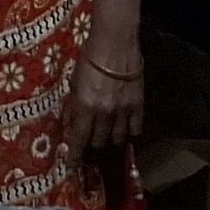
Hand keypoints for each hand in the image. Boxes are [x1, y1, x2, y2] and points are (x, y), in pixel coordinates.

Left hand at [64, 27, 143, 155]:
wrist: (115, 42)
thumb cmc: (89, 59)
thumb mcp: (73, 83)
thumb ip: (73, 107)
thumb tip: (70, 127)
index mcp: (85, 106)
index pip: (79, 140)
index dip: (75, 157)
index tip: (72, 168)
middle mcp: (104, 113)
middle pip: (99, 143)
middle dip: (92, 147)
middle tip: (90, 147)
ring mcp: (124, 110)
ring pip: (117, 140)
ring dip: (110, 141)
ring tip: (106, 139)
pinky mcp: (139, 105)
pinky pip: (136, 129)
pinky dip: (129, 133)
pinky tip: (125, 131)